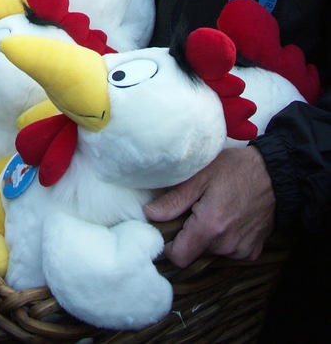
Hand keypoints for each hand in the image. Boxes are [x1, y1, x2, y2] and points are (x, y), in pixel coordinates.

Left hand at [143, 147, 274, 266]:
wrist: (275, 175)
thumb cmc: (236, 169)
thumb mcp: (200, 176)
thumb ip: (175, 199)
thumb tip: (151, 214)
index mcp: (210, 227)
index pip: (178, 257)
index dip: (168, 246)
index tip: (167, 229)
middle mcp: (226, 245)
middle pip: (194, 253)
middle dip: (188, 235)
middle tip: (193, 209)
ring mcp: (241, 251)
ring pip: (211, 252)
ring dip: (207, 236)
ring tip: (213, 209)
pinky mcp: (252, 251)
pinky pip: (228, 251)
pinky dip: (224, 238)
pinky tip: (229, 217)